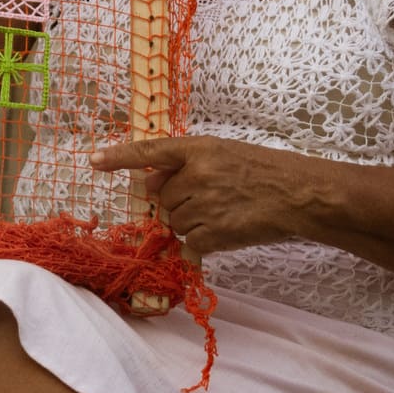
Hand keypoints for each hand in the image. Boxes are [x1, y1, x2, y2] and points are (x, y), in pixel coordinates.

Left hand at [90, 136, 311, 254]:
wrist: (300, 195)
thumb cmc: (264, 170)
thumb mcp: (223, 154)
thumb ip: (184, 165)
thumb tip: (149, 183)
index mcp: (199, 149)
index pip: (151, 151)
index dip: (120, 157)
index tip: (93, 161)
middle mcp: (197, 174)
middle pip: (164, 198)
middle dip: (182, 201)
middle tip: (215, 198)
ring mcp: (205, 205)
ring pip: (176, 222)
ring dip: (194, 222)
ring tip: (226, 212)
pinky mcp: (215, 233)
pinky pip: (192, 244)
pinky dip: (205, 242)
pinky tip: (228, 230)